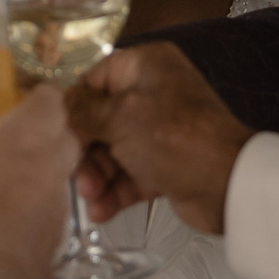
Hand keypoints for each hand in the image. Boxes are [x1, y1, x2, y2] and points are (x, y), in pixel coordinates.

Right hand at [0, 86, 74, 278]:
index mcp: (19, 138)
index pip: (51, 101)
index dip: (39, 96)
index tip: (17, 98)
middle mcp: (47, 166)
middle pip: (65, 135)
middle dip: (47, 129)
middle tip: (12, 134)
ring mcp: (56, 207)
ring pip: (61, 174)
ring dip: (43, 169)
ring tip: (6, 176)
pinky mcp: (55, 242)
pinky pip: (51, 211)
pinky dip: (36, 206)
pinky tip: (5, 218)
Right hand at [66, 43, 252, 232]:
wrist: (227, 184)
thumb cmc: (171, 137)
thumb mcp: (120, 118)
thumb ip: (82, 112)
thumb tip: (55, 104)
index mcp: (145, 67)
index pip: (94, 80)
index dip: (71, 106)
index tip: (50, 131)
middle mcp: (152, 94)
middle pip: (100, 120)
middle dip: (85, 151)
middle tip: (74, 176)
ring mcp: (159, 131)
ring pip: (113, 151)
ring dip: (98, 176)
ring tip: (91, 198)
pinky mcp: (165, 165)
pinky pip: (130, 175)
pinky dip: (115, 191)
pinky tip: (101, 212)